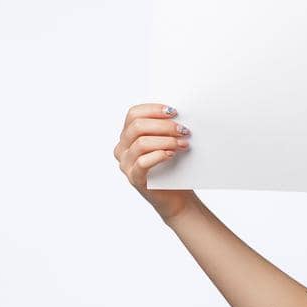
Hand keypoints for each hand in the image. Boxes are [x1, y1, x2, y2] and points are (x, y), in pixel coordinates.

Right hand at [114, 102, 197, 223]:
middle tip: (184, 130)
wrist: (176, 196)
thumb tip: (177, 115)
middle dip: (164, 125)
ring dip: (165, 140)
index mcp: (127, 135)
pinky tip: (171, 154)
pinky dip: (159, 155)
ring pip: (141, 143)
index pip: (133, 114)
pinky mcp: (134, 178)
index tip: (174, 112)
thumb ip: (166, 129)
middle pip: (137, 127)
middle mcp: (122, 148)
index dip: (153, 109)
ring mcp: (126, 164)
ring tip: (183, 143)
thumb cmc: (172, 166)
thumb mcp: (167, 142)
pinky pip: (142, 162)